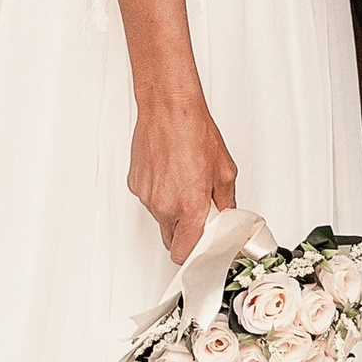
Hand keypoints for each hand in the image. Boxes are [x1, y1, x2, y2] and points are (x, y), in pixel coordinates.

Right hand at [129, 86, 239, 265]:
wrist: (169, 108)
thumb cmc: (194, 132)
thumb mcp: (225, 170)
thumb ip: (225, 201)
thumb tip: (225, 214)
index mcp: (189, 206)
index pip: (184, 252)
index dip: (193, 253)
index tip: (201, 246)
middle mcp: (164, 205)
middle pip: (170, 239)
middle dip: (184, 232)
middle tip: (197, 213)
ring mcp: (147, 195)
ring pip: (160, 217)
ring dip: (172, 209)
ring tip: (183, 181)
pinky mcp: (135, 183)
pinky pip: (149, 199)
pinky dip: (159, 192)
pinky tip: (170, 172)